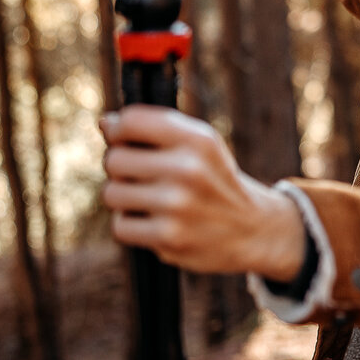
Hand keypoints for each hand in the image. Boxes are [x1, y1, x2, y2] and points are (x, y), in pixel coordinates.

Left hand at [99, 105, 305, 281]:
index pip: (129, 121)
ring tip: (150, 202)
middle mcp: (189, 169)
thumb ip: (155, 129)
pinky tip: (154, 223)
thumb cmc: (215, 181)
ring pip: (112, 194)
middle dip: (121, 169)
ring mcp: (178, 205)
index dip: (119, 131)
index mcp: (198, 139)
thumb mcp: (201, 146)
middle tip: (143, 177)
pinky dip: (132, 226)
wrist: (253, 230)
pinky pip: (121, 226)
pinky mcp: (169, 238)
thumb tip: (105, 123)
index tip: (126, 141)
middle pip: (114, 159)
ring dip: (124, 200)